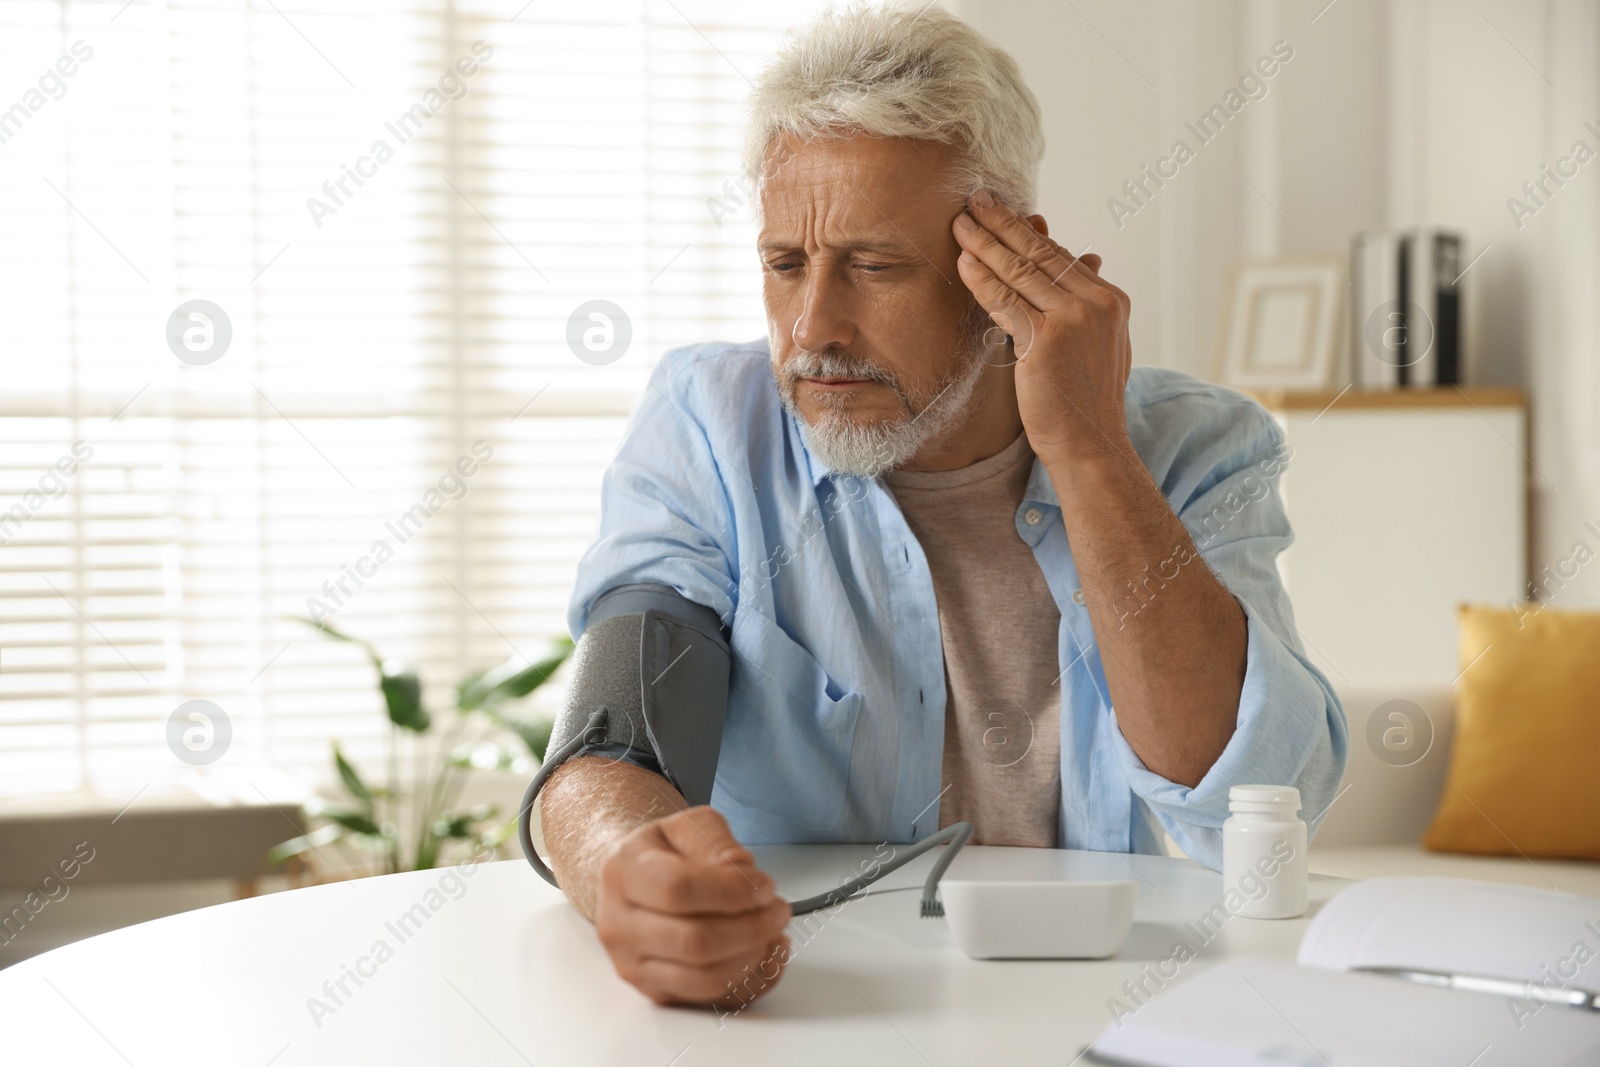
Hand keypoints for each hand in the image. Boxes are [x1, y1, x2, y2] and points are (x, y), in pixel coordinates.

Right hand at [593, 806, 792, 1007]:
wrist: (633, 881)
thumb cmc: (666, 853)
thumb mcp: (690, 826)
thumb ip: (718, 843)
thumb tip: (743, 874)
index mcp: (624, 873)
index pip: (678, 890)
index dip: (732, 891)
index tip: (765, 886)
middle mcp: (620, 925)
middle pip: (694, 942)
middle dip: (752, 928)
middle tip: (778, 909)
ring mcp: (634, 965)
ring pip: (705, 979)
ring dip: (754, 957)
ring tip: (773, 930)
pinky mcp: (656, 992)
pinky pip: (713, 999)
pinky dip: (751, 980)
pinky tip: (766, 954)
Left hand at [952, 189, 1134, 465]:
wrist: (1090, 444)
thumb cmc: (1084, 401)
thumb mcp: (1096, 345)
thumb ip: (1083, 307)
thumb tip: (1083, 263)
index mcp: (1111, 300)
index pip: (1060, 257)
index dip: (1028, 232)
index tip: (1003, 212)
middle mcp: (1096, 303)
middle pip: (1040, 254)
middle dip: (1003, 224)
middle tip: (975, 200)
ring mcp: (1072, 320)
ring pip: (1020, 272)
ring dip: (986, 243)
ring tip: (960, 222)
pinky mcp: (1046, 340)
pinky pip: (1005, 300)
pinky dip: (982, 279)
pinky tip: (964, 262)